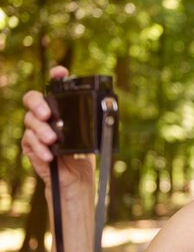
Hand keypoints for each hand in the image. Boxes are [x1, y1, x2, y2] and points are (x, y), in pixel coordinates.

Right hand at [21, 66, 93, 188]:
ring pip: (30, 121)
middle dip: (38, 104)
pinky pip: (29, 141)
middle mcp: (46, 115)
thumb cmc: (83, 155)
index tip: (60, 72)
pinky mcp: (31, 145)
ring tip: (52, 139)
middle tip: (47, 114)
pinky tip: (48, 154)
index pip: (56, 87)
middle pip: (32, 99)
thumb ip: (93, 124)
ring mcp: (37, 129)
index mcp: (62, 109)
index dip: (57, 76)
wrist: (76, 179)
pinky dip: (39, 148)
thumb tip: (106, 114)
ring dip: (41, 130)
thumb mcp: (91, 138)